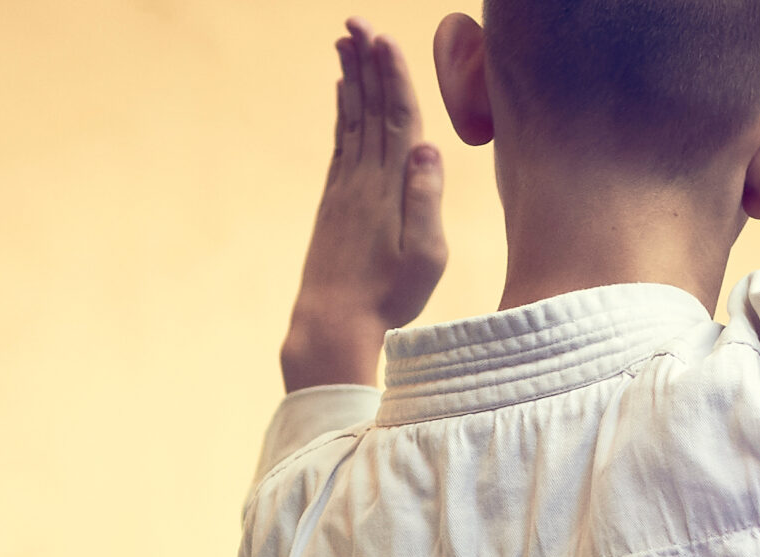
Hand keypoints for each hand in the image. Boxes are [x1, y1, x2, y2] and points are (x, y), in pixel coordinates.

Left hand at [280, 19, 448, 391]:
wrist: (331, 324)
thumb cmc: (387, 298)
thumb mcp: (424, 258)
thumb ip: (425, 201)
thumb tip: (428, 146)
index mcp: (390, 189)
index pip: (396, 120)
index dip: (393, 77)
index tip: (386, 40)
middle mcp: (364, 180)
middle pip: (370, 108)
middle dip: (368, 63)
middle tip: (359, 21)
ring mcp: (345, 189)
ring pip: (352, 119)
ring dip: (353, 77)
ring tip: (348, 39)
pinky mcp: (334, 202)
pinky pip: (341, 143)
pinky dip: (344, 111)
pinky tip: (344, 91)